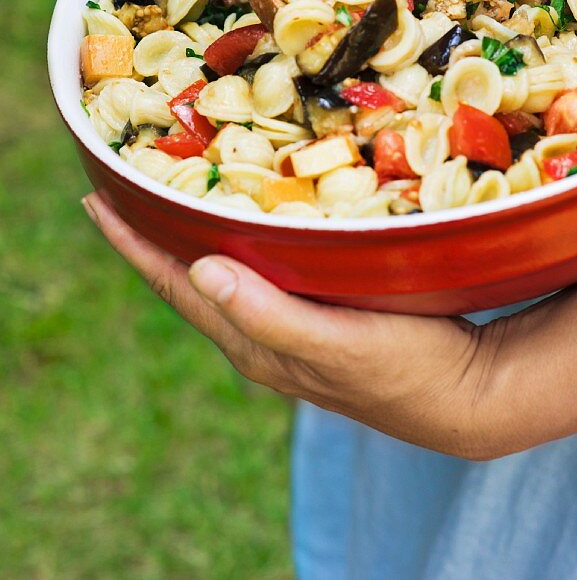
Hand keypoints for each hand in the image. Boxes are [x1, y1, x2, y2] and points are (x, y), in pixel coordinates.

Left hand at [83, 188, 576, 459]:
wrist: (473, 397)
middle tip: (120, 187)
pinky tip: (246, 227)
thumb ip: (269, 316)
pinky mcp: (324, 317)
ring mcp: (294, 328)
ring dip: (190, 239)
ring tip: (169, 200)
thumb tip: (199, 271)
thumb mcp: (338, 347)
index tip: (96, 198)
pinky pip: (262, 274)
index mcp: (257, 340)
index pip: (180, 285)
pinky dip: (237, 246)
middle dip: (152, 236)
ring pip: (225, 275)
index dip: (136, 245)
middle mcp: (265, 335)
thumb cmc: (409, 370)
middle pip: (191, 279)